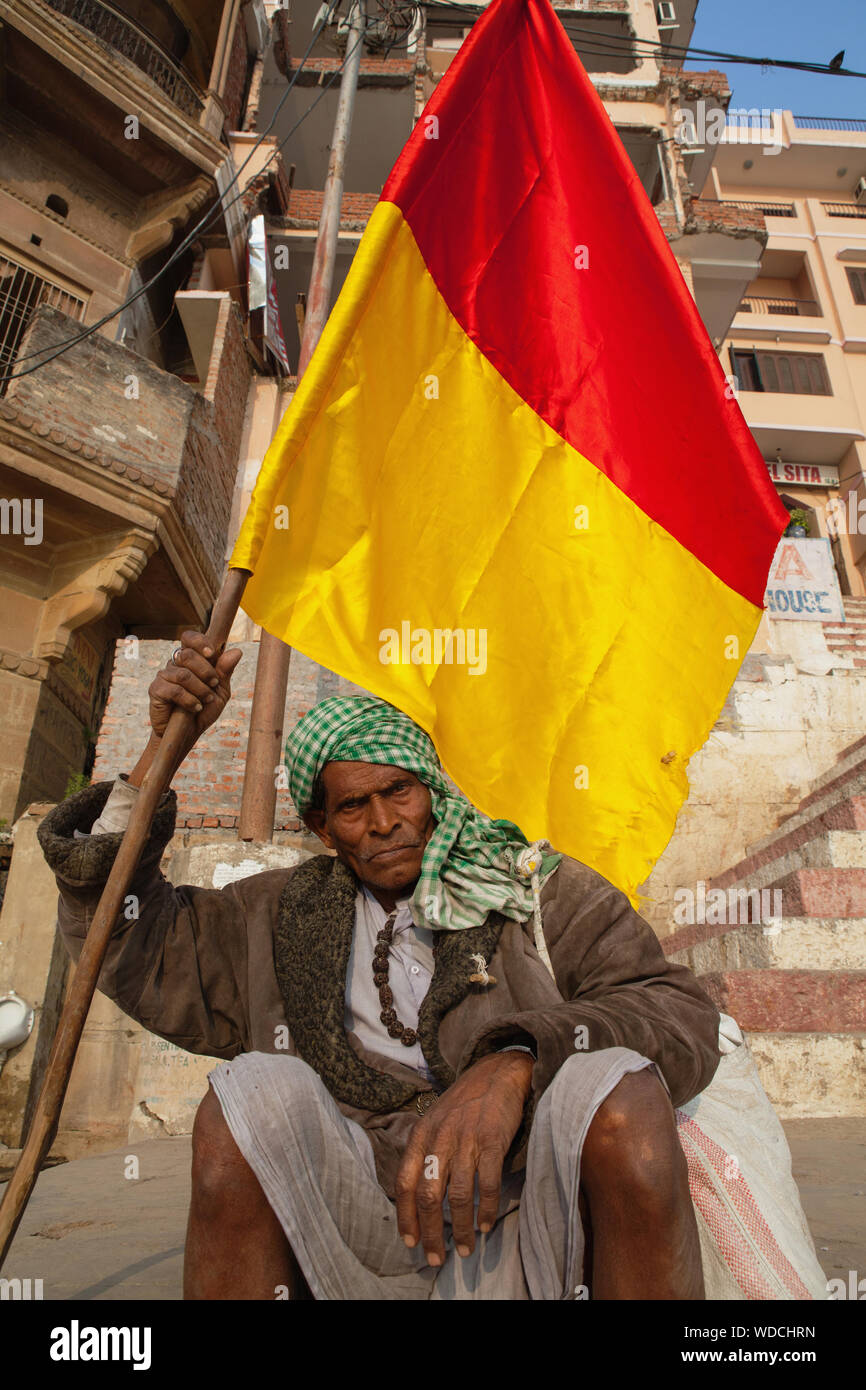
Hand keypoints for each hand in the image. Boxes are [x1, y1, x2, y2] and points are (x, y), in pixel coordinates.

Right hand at [147, 630, 241, 742]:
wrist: (187, 734)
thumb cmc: (204, 710)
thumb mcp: (220, 690)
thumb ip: (225, 671)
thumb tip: (236, 652)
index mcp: (190, 659)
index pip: (189, 638)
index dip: (199, 641)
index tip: (211, 653)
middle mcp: (174, 664)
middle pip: (187, 654)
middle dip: (206, 671)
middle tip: (214, 683)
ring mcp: (163, 676)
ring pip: (183, 674)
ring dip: (200, 688)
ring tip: (206, 699)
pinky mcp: (155, 690)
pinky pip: (174, 690)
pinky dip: (189, 700)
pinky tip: (195, 707)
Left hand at [395, 1050, 533, 1267]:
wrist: (497, 1072)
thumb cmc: (464, 1103)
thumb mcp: (435, 1121)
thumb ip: (425, 1153)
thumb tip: (417, 1197)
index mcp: (421, 1135)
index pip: (405, 1183)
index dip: (406, 1216)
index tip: (410, 1242)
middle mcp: (439, 1138)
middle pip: (428, 1196)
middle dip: (430, 1232)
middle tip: (436, 1258)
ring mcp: (466, 1139)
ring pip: (458, 1196)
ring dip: (460, 1228)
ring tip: (464, 1249)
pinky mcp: (492, 1140)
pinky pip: (487, 1183)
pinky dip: (485, 1209)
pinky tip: (485, 1225)